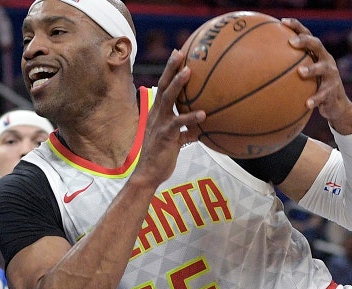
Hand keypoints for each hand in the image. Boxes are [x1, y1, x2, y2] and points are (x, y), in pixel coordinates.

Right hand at [132, 49, 205, 185]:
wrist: (148, 174)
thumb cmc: (161, 156)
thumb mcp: (173, 138)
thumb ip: (185, 129)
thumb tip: (203, 124)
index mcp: (157, 113)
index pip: (163, 86)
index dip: (170, 70)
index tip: (179, 54)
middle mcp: (157, 115)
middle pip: (163, 86)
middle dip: (172, 68)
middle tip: (180, 52)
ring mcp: (160, 125)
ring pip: (168, 99)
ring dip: (178, 85)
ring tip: (189, 72)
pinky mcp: (166, 137)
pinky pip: (179, 125)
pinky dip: (191, 119)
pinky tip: (203, 115)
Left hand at [282, 18, 351, 134]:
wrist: (336, 104)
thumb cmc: (313, 86)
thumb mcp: (302, 76)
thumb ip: (287, 68)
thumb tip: (257, 67)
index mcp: (317, 54)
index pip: (307, 35)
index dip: (297, 27)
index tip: (283, 22)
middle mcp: (326, 60)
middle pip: (317, 45)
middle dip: (305, 41)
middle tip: (292, 42)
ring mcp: (331, 75)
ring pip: (323, 68)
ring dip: (312, 69)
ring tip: (301, 72)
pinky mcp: (333, 91)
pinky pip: (323, 94)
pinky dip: (315, 99)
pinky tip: (306, 104)